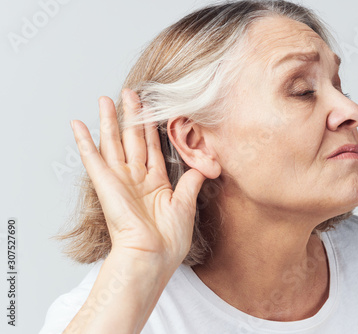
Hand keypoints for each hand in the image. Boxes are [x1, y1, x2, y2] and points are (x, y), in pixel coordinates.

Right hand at [70, 88, 205, 266]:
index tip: (153, 107)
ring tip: (105, 99)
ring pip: (113, 142)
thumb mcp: (185, 205)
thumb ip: (191, 182)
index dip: (152, 127)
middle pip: (133, 139)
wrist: (153, 257)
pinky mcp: (106, 185)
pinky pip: (92, 159)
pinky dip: (84, 142)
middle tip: (130, 92)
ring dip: (109, 121)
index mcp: (155, 183)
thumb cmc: (169, 239)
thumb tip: (204, 166)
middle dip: (132, 115)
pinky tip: (77, 124)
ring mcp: (120, 180)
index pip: (153, 147)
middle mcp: (136, 178)